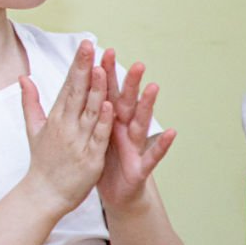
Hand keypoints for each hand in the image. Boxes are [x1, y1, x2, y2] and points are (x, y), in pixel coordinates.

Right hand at [21, 40, 112, 217]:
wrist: (44, 193)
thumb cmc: (42, 160)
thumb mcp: (33, 128)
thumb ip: (31, 101)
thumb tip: (22, 77)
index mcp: (55, 117)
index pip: (67, 85)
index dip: (77, 65)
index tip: (84, 45)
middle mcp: (65, 126)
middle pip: (77, 92)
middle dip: (84, 68)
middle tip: (90, 46)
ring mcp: (78, 141)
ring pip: (89, 111)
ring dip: (96, 89)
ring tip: (102, 68)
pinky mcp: (90, 157)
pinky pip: (98, 136)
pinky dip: (102, 121)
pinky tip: (108, 105)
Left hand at [94, 48, 174, 209]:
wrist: (114, 193)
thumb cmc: (102, 160)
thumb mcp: (89, 134)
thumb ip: (85, 110)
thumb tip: (74, 87)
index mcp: (108, 121)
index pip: (105, 93)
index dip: (104, 74)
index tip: (101, 51)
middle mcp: (124, 129)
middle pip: (126, 103)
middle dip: (130, 84)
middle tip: (135, 63)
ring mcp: (135, 146)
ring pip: (141, 123)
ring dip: (147, 106)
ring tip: (153, 87)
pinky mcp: (141, 166)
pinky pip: (153, 155)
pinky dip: (162, 144)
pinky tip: (171, 131)